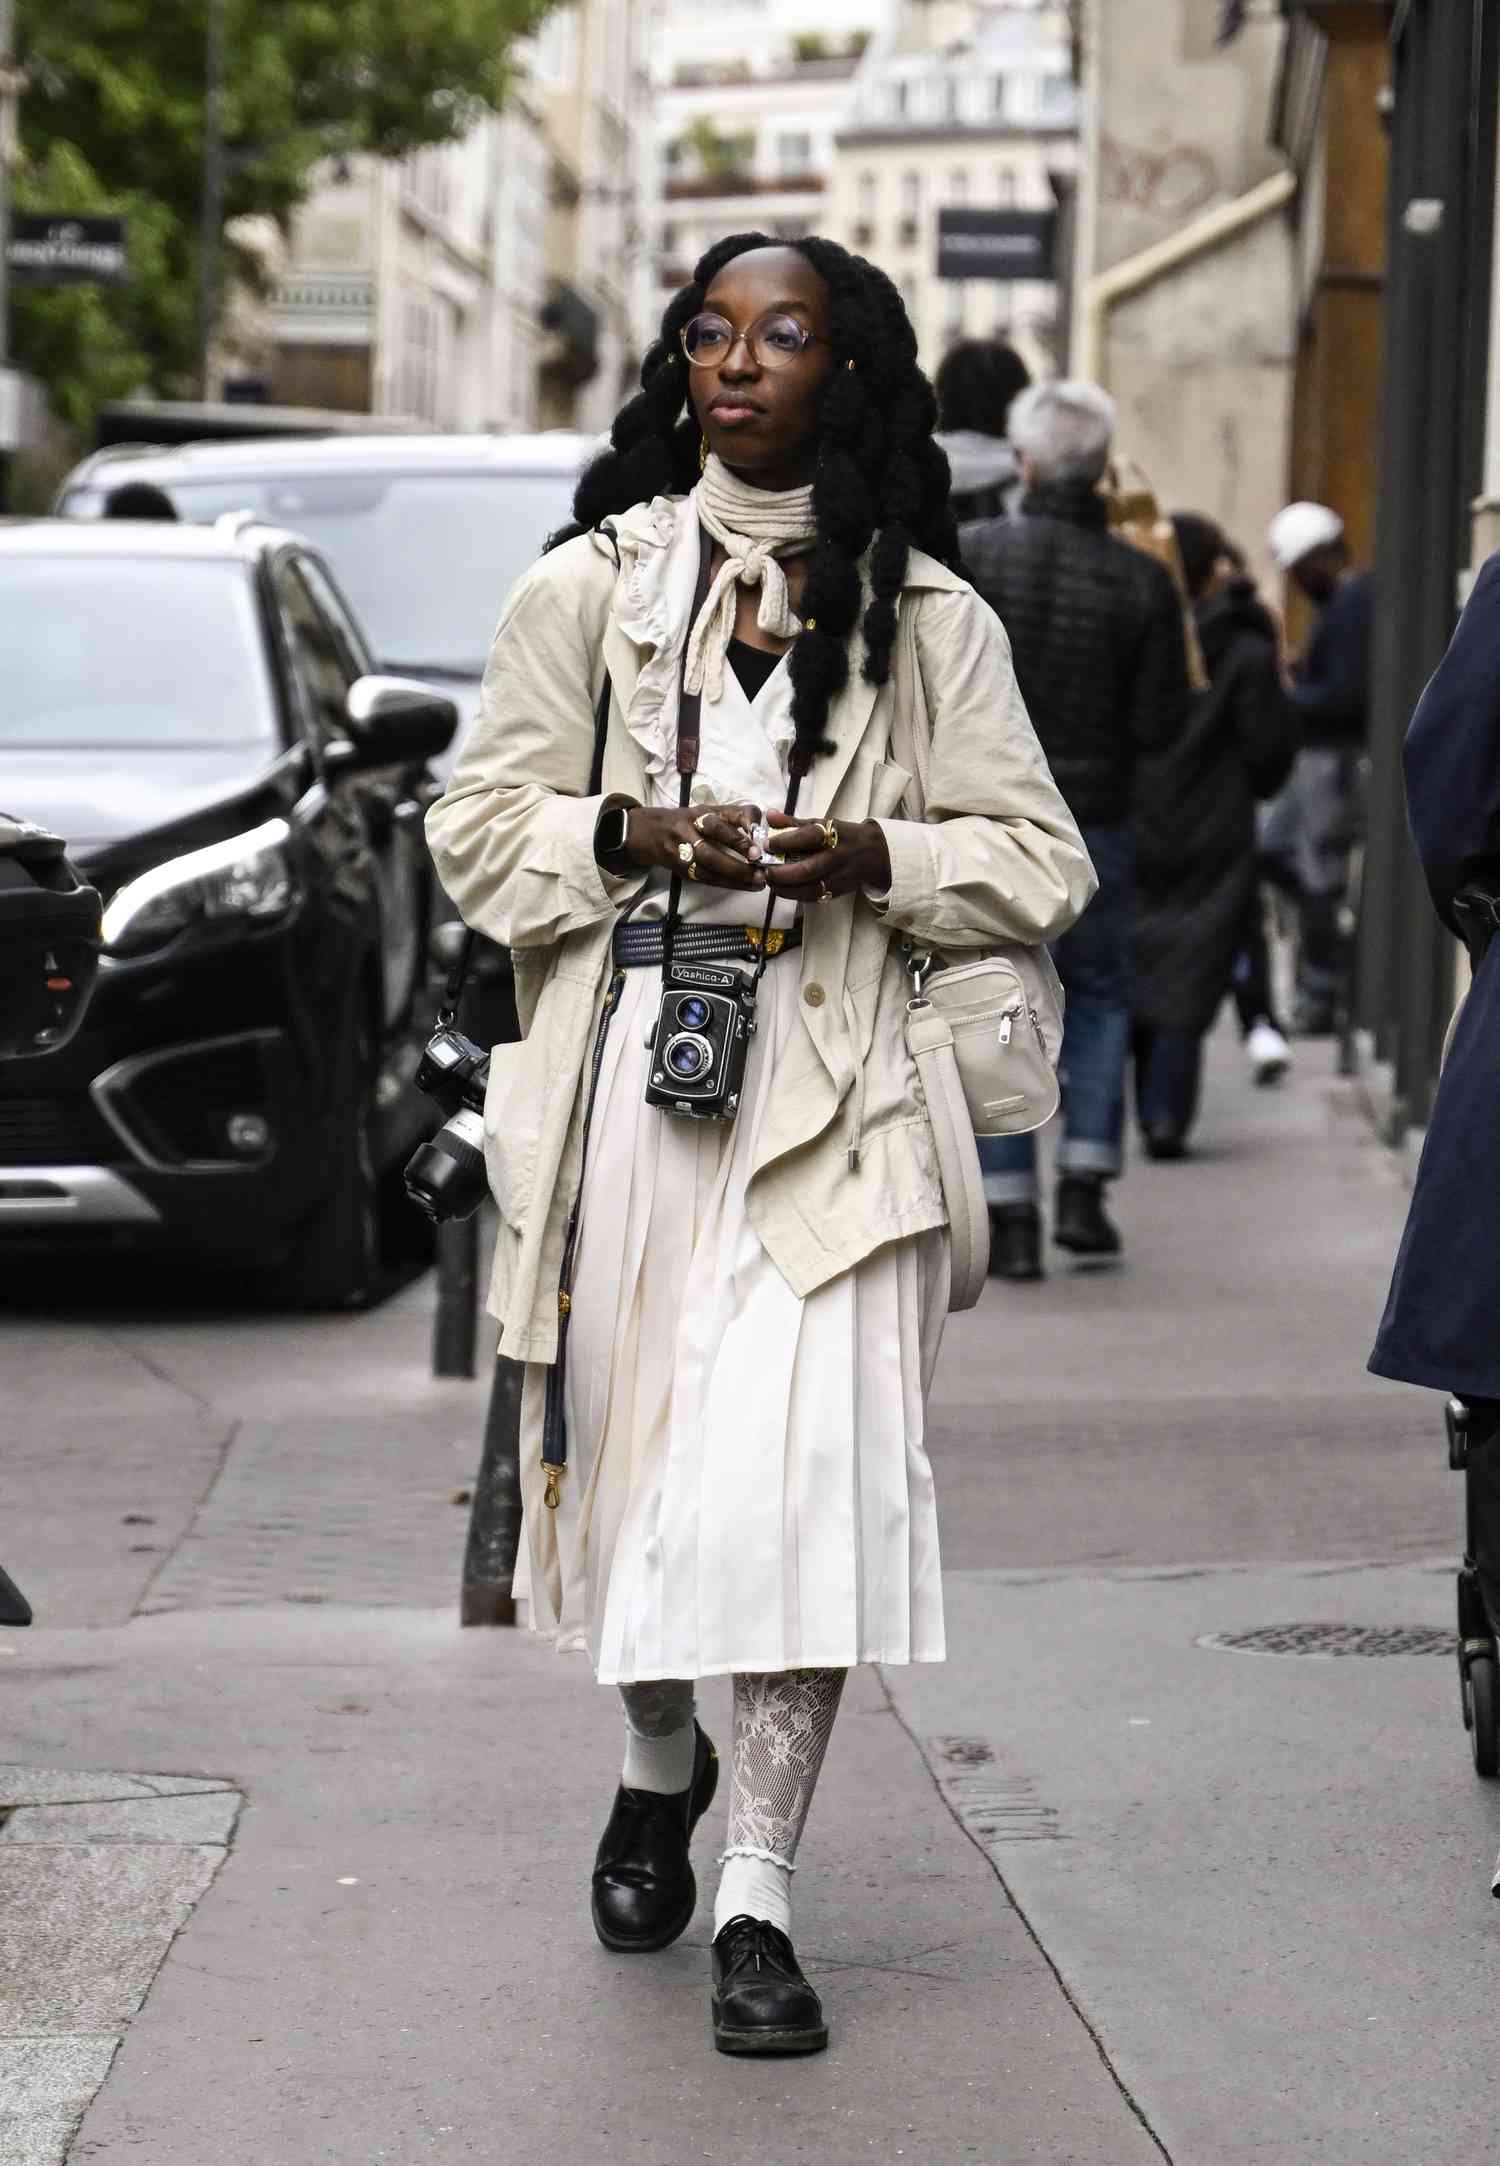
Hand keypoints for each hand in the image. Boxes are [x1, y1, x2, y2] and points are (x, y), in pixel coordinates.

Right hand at [623, 801, 768, 892]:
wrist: (650, 833)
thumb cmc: (689, 822)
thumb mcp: (709, 812)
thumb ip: (734, 818)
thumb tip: (763, 832)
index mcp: (700, 813)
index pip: (723, 818)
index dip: (743, 827)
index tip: (759, 840)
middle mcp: (689, 829)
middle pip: (713, 841)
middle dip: (738, 855)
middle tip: (760, 867)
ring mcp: (682, 850)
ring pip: (708, 865)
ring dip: (736, 876)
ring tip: (758, 882)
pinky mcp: (681, 869)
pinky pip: (705, 879)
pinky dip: (727, 884)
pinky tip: (744, 887)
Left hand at [762, 812, 891, 901]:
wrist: (876, 853)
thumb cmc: (843, 836)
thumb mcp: (823, 823)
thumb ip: (794, 822)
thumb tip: (769, 816)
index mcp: (833, 834)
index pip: (808, 836)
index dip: (785, 841)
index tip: (767, 844)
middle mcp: (837, 856)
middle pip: (808, 869)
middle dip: (783, 873)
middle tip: (766, 870)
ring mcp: (839, 876)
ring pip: (811, 888)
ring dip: (786, 889)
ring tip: (771, 882)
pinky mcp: (839, 891)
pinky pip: (815, 897)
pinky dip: (796, 896)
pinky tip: (783, 890)